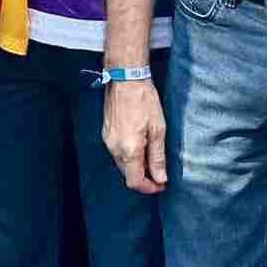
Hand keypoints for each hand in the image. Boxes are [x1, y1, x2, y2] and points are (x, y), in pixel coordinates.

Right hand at [102, 79, 166, 193]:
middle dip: (144, 178)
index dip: (149, 187)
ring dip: (136, 166)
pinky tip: (140, 145)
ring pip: (122, 164)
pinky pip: (117, 153)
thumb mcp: (158, 129)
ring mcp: (108, 141)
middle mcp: (114, 148)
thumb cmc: (144, 101)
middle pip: (127, 175)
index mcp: (129, 149)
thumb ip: (158, 157)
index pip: (135, 181)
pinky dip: (129, 155)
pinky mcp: (105, 134)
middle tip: (160, 173)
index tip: (161, 184)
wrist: (125, 79)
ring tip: (152, 157)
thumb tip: (161, 179)